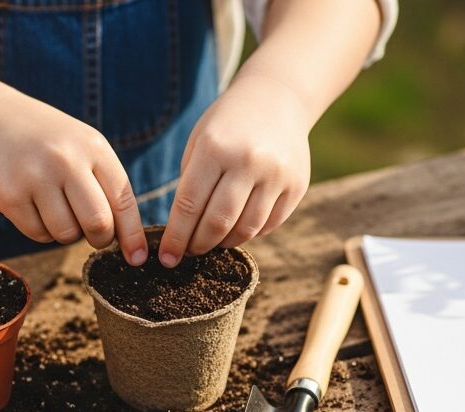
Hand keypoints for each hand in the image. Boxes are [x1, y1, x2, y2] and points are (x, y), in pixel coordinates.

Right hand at [0, 99, 148, 263]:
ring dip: (67, 233)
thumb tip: (126, 241)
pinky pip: (38, 235)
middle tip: (94, 236)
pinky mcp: (9, 195)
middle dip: (100, 239)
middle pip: (97, 224)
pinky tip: (34, 207)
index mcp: (93, 147)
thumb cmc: (50, 143)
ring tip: (57, 209)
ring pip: (66, 234)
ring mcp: (36, 177)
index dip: (132, 235)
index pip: (123, 200)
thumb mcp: (84, 148)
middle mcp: (66, 159)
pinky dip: (41, 231)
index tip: (137, 259)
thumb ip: (106, 185)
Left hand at [157, 75, 310, 266]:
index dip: (176, 237)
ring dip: (224, 242)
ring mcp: (277, 174)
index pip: (189, 205)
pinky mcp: (297, 185)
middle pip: (218, 222)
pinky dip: (249, 233)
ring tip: (212, 241)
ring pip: (246, 229)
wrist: (277, 99)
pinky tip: (237, 228)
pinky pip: (269, 224)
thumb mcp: (199, 142)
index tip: (167, 258)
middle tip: (190, 251)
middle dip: (199, 244)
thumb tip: (182, 233)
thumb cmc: (227, 126)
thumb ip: (191, 184)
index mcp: (215, 147)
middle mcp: (249, 161)